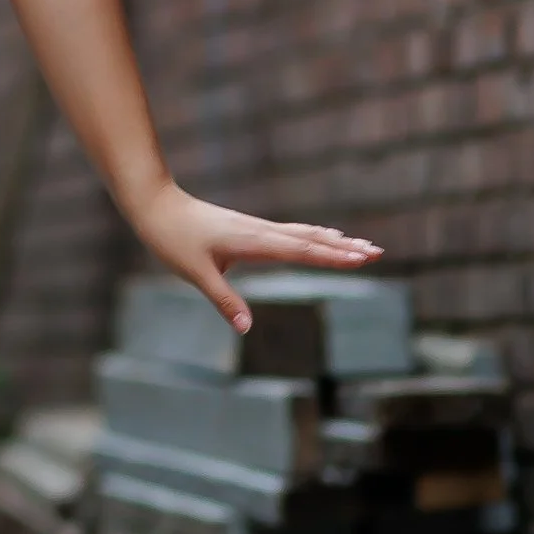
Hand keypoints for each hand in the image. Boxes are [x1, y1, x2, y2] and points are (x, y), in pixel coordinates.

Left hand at [129, 177, 381, 336]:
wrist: (155, 205)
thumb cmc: (173, 239)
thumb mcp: (195, 273)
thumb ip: (223, 299)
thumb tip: (246, 328)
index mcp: (252, 240)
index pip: (300, 250)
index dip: (331, 256)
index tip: (361, 259)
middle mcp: (259, 230)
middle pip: (310, 238)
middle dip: (344, 247)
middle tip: (378, 252)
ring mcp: (256, 227)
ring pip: (303, 233)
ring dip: (333, 240)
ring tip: (362, 246)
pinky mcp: (249, 228)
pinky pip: (290, 232)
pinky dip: (313, 236)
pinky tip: (321, 238)